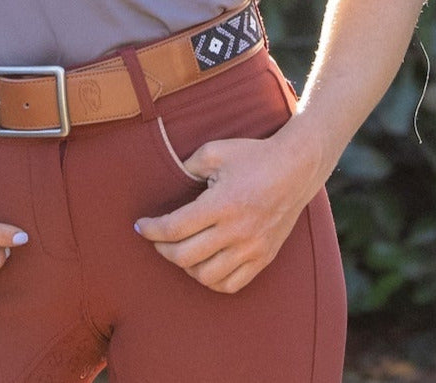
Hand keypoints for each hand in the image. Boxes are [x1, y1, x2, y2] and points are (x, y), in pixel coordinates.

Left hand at [134, 133, 321, 293]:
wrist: (296, 168)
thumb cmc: (253, 156)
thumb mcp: (215, 151)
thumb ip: (187, 167)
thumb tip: (167, 182)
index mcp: (222, 203)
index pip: (175, 227)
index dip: (151, 230)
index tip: (140, 226)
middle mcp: (237, 231)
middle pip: (186, 256)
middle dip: (162, 249)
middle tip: (156, 239)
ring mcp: (252, 248)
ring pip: (206, 276)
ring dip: (186, 266)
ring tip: (180, 250)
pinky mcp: (263, 258)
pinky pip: (231, 285)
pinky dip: (211, 280)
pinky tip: (203, 264)